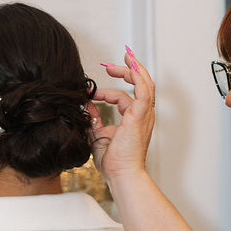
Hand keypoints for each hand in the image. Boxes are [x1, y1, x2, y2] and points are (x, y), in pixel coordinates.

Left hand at [89, 47, 155, 183]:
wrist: (121, 174)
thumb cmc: (113, 162)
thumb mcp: (97, 136)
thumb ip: (93, 120)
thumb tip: (86, 107)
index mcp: (134, 120)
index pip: (122, 98)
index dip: (107, 93)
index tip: (91, 94)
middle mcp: (143, 115)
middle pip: (140, 85)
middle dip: (127, 70)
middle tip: (110, 64)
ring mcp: (144, 114)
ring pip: (143, 83)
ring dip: (132, 68)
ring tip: (122, 57)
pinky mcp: (141, 114)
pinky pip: (143, 89)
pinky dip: (136, 75)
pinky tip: (128, 64)